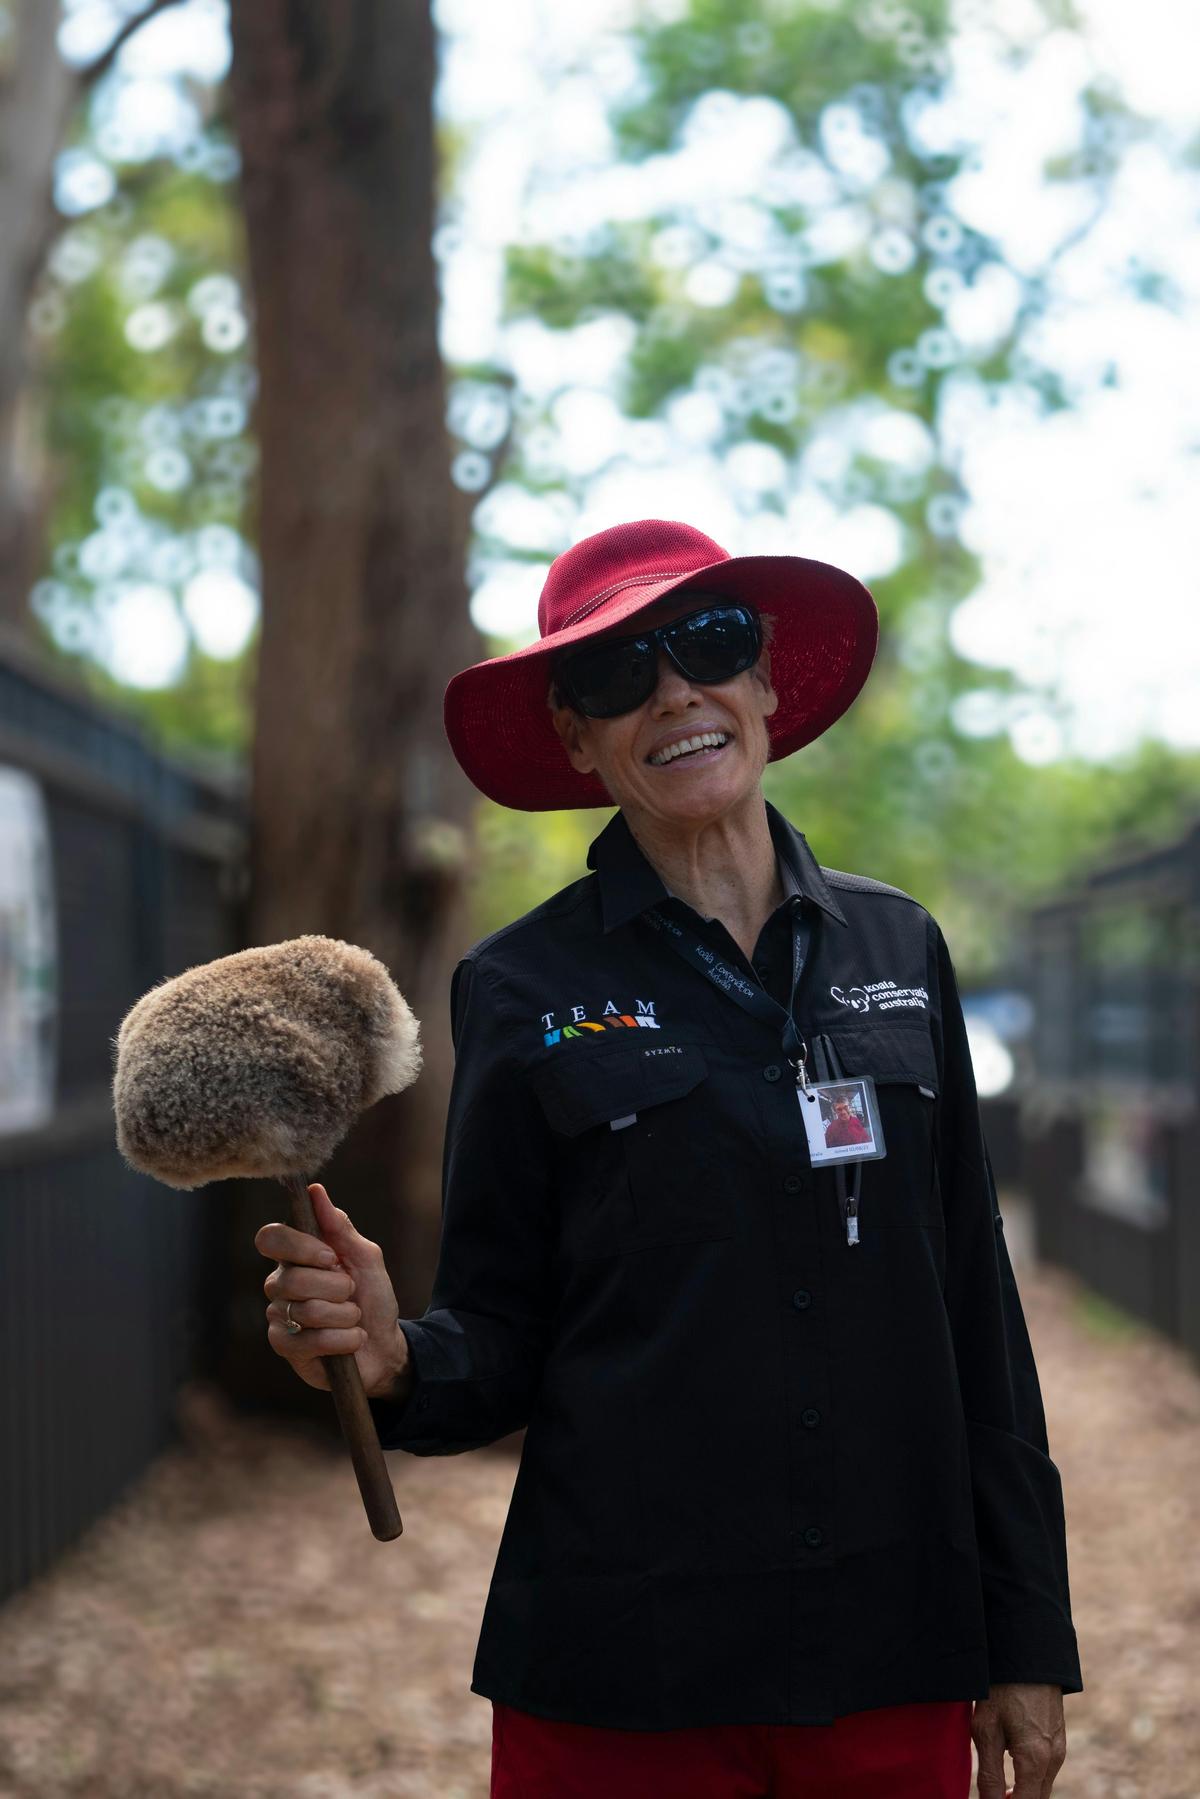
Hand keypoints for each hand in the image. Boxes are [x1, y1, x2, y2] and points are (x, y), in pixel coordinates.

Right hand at [255, 1182, 409, 1398]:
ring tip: (353, 1318)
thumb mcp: (365, 1258)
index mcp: (296, 1256)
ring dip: (345, 1315)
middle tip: (351, 1293)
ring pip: (306, 1310)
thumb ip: (340, 1228)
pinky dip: (342, 1340)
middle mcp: (280, 1283)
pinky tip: (351, 1340)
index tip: (330, 1257)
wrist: (384, 1345)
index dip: (298, 1247)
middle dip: (336, 1288)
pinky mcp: (284, 1347)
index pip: (270, 1238)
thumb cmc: (372, 1297)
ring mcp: (279, 1315)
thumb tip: (316, 1192)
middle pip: (291, 1278)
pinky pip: (309, 1340)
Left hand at [973, 1683, 1065, 1797]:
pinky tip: (1012, 1767)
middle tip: (994, 1796)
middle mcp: (1054, 1758)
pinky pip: (1047, 1770)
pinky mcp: (1059, 1736)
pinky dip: (1032, 1778)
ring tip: (1001, 1788)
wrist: (1027, 1652)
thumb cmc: (1001, 1689)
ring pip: (1043, 1786)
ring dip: (1025, 1792)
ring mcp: (1060, 1747)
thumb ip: (989, 1775)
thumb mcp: (986, 1732)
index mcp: (1035, 1761)